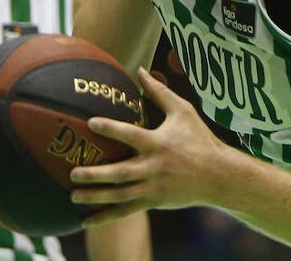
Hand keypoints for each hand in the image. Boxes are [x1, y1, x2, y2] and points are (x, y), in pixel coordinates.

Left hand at [69, 67, 233, 224]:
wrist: (218, 175)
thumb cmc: (199, 138)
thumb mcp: (183, 111)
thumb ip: (159, 92)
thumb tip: (140, 70)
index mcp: (159, 143)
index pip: (131, 135)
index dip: (111, 128)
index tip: (90, 123)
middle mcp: (154, 167)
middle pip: (121, 173)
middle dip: (96, 174)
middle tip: (73, 172)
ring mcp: (153, 187)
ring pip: (120, 195)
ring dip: (96, 196)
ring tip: (73, 195)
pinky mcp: (153, 201)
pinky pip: (126, 211)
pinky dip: (106, 217)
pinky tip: (86, 221)